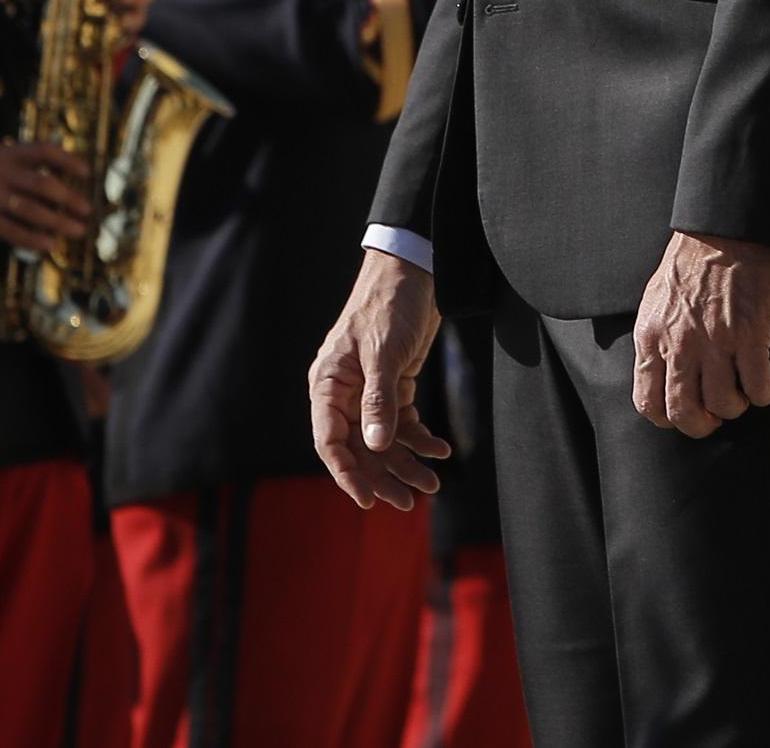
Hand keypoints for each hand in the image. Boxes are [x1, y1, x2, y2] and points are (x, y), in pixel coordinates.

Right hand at [0, 141, 94, 248]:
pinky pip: (13, 230)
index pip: (43, 150)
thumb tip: (52, 169)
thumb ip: (14, 161)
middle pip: (43, 184)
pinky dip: (34, 238)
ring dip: (58, 222)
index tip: (87, 172)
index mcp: (2, 152)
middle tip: (87, 210)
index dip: (68, 160)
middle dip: (70, 198)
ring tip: (77, 231)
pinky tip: (49, 245)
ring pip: (32, 210)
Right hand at [309, 248, 447, 508]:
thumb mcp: (384, 352)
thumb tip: (375, 446)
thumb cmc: (389, 303)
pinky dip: (420, 439)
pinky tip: (440, 450)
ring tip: (432, 483)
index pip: (330, 441)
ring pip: (383, 440)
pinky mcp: (395, 384)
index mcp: (329, 383)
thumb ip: (379, 400)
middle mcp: (345, 391)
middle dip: (383, 475)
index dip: (347, 474)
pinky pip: (403, 423)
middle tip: (409, 501)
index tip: (369, 500)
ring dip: (405, 463)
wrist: (416, 267)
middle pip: (359, 448)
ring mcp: (370, 390)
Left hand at [632, 231, 769, 437]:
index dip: (668, 419)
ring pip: (723, 404)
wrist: (725, 231)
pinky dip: (762, 394)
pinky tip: (762, 386)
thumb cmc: (691, 263)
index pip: (648, 402)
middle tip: (714, 416)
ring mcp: (715, 342)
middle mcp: (679, 345)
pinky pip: (757, 386)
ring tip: (740, 394)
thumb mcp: (655, 301)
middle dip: (701, 425)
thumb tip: (660, 374)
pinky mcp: (750, 335)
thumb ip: (655, 340)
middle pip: (684, 413)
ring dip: (734, 407)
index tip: (684, 414)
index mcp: (651, 337)